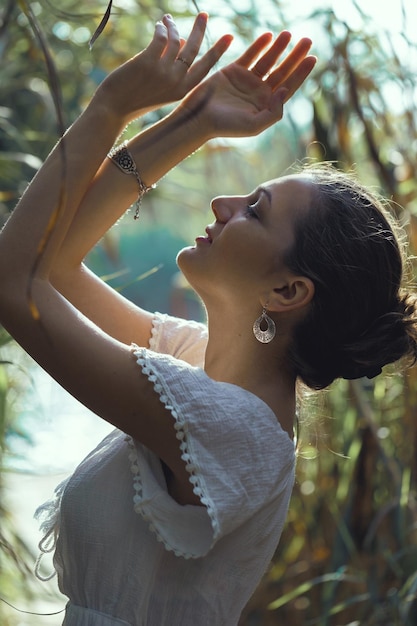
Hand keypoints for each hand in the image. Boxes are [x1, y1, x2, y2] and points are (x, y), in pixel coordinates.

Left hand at [92, 13, 232, 123]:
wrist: (114, 108)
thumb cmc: (136, 97)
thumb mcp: (162, 87)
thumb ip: (174, 67)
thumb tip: (183, 39)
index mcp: (182, 90)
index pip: (206, 67)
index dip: (218, 51)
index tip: (230, 37)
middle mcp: (176, 81)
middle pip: (193, 49)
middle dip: (200, 29)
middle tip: (203, 14)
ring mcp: (162, 72)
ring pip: (176, 40)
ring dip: (172, 26)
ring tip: (167, 20)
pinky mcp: (147, 62)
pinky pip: (161, 37)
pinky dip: (161, 28)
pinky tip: (159, 26)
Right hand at [179, 30, 316, 138]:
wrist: (200, 118)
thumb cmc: (226, 126)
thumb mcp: (253, 125)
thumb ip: (273, 112)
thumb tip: (285, 91)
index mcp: (266, 105)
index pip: (288, 86)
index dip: (301, 73)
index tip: (312, 58)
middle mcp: (259, 92)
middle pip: (282, 71)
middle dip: (295, 56)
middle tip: (307, 40)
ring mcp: (247, 81)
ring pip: (267, 60)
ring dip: (278, 47)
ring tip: (288, 34)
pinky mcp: (233, 71)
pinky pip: (250, 55)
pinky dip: (259, 45)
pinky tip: (268, 36)